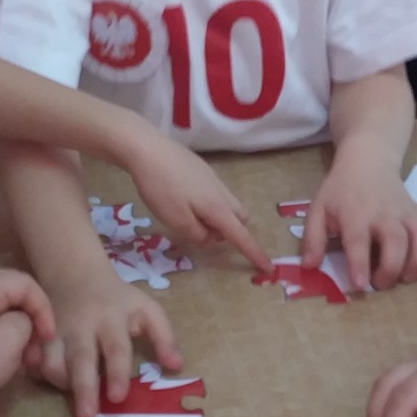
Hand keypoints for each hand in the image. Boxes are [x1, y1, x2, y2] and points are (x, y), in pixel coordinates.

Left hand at [0, 269, 55, 416]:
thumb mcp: (7, 343)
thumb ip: (25, 321)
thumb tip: (24, 320)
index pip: (24, 283)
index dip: (42, 308)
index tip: (47, 338)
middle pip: (14, 290)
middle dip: (33, 317)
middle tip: (39, 345)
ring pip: (3, 305)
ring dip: (21, 328)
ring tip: (27, 358)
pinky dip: (6, 333)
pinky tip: (11, 357)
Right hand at [38, 270, 183, 416]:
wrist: (75, 274)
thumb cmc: (117, 299)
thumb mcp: (146, 308)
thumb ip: (163, 337)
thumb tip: (176, 366)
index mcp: (111, 319)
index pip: (115, 348)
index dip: (116, 373)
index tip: (117, 397)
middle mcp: (82, 326)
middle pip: (81, 359)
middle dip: (83, 388)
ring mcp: (57, 331)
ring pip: (52, 362)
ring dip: (62, 385)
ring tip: (73, 403)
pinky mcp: (39, 336)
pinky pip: (34, 361)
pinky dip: (38, 374)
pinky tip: (49, 384)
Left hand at [126, 130, 271, 274]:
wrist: (147, 148)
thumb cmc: (161, 187)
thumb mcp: (176, 220)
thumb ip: (197, 235)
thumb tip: (209, 238)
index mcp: (218, 208)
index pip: (242, 236)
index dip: (255, 254)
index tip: (269, 269)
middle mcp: (222, 192)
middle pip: (240, 218)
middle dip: (233, 232)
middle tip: (202, 234)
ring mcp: (213, 178)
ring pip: (228, 205)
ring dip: (217, 218)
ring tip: (188, 217)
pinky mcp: (202, 170)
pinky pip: (215, 193)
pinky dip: (207, 205)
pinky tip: (182, 199)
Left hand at [304, 148, 416, 291]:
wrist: (368, 161)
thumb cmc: (341, 190)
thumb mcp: (318, 209)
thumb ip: (313, 238)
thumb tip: (309, 266)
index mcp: (355, 213)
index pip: (358, 240)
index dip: (360, 264)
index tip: (360, 285)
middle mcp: (384, 213)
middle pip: (397, 241)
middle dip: (392, 268)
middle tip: (381, 284)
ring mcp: (406, 213)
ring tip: (405, 278)